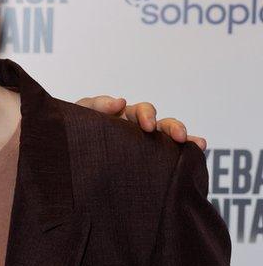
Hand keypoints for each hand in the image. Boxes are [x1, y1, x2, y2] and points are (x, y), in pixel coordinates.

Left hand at [75, 95, 206, 149]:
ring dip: (183, 139)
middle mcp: (137, 129)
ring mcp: (143, 146)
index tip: (147, 126)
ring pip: (168, 140)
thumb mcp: (81, 114)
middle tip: (177, 136)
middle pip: (161, 124)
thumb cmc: (75, 129)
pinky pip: (168, 158)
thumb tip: (120, 101)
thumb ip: (97, 105)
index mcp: (123, 116)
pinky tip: (197, 155)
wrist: (67, 156)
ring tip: (198, 143)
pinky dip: (184, 155)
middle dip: (171, 127)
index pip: (140, 111)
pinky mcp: (146, 163)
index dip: (146, 115)